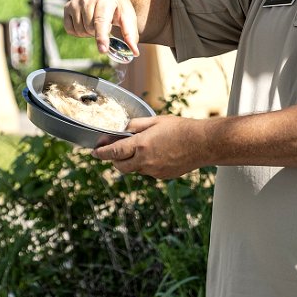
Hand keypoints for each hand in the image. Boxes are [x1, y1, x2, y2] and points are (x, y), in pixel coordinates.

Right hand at [63, 0, 139, 57]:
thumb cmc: (118, 6)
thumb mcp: (128, 17)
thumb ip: (130, 35)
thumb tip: (134, 52)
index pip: (101, 21)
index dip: (101, 37)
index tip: (103, 50)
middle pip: (90, 29)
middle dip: (98, 33)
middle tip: (106, 24)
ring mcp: (76, 1)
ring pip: (80, 31)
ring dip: (89, 33)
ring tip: (96, 22)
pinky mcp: (67, 6)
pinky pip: (70, 29)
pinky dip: (78, 31)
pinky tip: (86, 22)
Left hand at [92, 115, 210, 179]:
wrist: (202, 143)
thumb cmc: (180, 128)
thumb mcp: (155, 121)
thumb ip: (136, 125)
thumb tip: (122, 128)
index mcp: (141, 145)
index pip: (113, 152)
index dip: (101, 152)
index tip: (94, 152)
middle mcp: (145, 161)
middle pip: (120, 166)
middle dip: (114, 160)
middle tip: (114, 151)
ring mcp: (154, 171)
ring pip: (135, 169)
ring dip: (132, 161)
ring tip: (143, 148)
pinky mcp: (163, 176)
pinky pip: (148, 172)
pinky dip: (146, 164)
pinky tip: (157, 154)